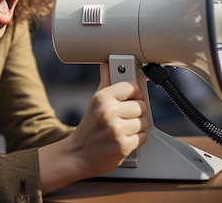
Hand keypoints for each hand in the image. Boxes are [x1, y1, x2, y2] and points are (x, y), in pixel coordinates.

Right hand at [39, 63, 147, 192]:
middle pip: (141, 106)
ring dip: (137, 128)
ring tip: (123, 129)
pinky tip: (124, 139)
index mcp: (102, 98)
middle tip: (123, 118)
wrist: (77, 155)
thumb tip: (106, 65)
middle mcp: (108, 112)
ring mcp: (116, 130)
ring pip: (144, 122)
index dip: (133, 94)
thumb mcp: (94, 102)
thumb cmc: (88, 128)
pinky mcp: (123, 146)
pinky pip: (143, 137)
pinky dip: (136, 140)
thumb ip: (105, 83)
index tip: (128, 99)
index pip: (132, 87)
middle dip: (135, 113)